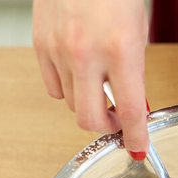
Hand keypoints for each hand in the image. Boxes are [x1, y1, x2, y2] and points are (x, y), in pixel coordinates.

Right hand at [32, 0, 149, 159]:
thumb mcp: (138, 30)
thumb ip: (134, 71)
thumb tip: (134, 105)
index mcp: (120, 48)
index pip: (129, 110)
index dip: (136, 135)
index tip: (138, 147)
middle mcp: (86, 53)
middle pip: (88, 118)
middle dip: (106, 126)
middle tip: (117, 120)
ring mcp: (58, 49)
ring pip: (70, 103)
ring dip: (88, 103)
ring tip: (100, 88)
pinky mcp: (39, 44)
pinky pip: (52, 86)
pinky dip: (67, 89)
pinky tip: (79, 76)